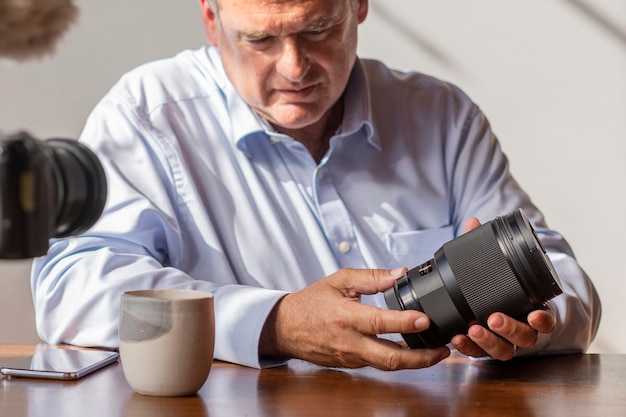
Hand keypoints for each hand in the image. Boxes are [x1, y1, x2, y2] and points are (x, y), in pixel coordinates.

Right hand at [260, 268, 449, 369]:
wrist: (285, 328)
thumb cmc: (311, 302)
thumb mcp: (338, 281)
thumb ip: (371, 277)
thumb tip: (399, 273)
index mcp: (346, 317)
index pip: (380, 323)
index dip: (405, 323)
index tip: (426, 320)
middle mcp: (350, 341)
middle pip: (390, 357)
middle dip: (421, 357)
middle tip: (443, 349)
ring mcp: (351, 357)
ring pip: (387, 365)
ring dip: (414, 361)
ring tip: (436, 353)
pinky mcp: (351, 365)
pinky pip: (378, 364)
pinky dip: (397, 359)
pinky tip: (412, 352)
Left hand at [450, 216, 556, 359]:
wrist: (490, 305)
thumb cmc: (498, 284)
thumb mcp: (495, 265)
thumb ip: (484, 245)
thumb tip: (473, 222)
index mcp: (531, 309)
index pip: (546, 320)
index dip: (543, 320)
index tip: (535, 314)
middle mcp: (521, 330)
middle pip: (524, 338)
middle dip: (510, 329)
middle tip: (494, 319)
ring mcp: (503, 342)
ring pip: (504, 350)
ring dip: (489, 342)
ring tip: (473, 330)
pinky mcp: (484, 348)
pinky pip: (480, 355)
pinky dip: (469, 348)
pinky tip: (457, 338)